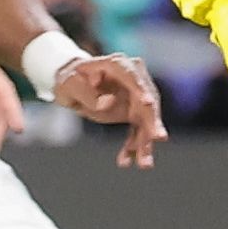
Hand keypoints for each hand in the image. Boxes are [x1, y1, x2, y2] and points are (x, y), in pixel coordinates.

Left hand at [51, 54, 165, 168]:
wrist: (72, 87)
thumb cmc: (70, 80)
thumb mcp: (69, 84)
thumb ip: (87, 93)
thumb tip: (108, 103)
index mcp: (117, 65)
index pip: (132, 77)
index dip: (141, 90)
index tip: (148, 103)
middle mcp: (133, 79)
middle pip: (147, 101)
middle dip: (152, 121)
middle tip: (158, 137)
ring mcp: (137, 96)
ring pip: (146, 121)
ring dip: (146, 142)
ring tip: (144, 163)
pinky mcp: (135, 113)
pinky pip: (138, 131)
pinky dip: (134, 147)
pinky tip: (126, 161)